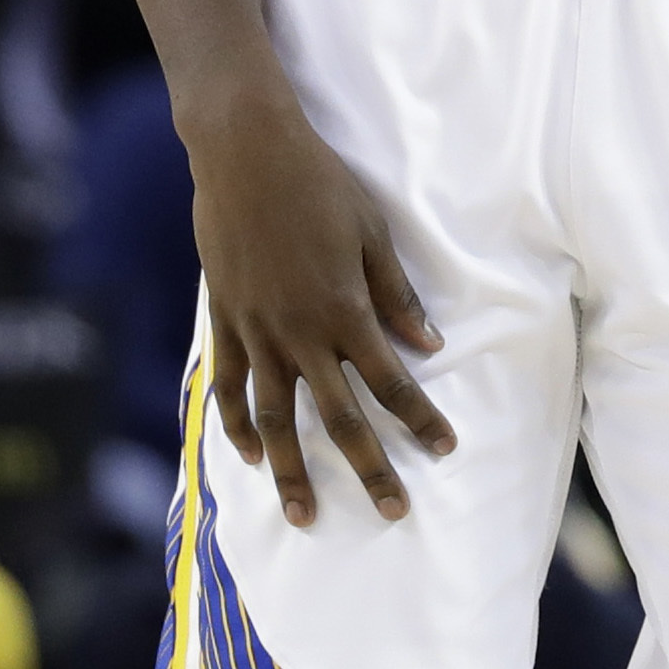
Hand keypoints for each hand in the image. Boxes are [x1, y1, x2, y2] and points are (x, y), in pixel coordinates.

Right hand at [190, 99, 456, 527]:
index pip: (391, 381)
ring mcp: (256, 332)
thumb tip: (428, 346)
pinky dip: (238, 425)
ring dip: (292, 470)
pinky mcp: (224, 322)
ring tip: (304, 514)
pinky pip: (230, 387)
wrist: (246, 155)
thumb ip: (396, 295)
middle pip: (338, 416)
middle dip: (368, 468)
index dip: (419, 419)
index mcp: (344, 310)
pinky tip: (250, 455)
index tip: (444, 450)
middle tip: (392, 511)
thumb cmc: (320, 185)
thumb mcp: (372, 233)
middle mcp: (299, 332)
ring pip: (276, 418)